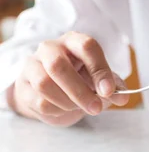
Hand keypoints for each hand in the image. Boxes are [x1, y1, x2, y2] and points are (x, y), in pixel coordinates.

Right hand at [7, 31, 128, 126]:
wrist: (52, 95)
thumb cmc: (80, 82)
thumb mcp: (100, 82)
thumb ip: (114, 88)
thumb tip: (122, 97)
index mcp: (74, 42)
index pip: (86, 46)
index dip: (99, 69)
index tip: (109, 91)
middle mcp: (50, 49)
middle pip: (58, 66)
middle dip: (80, 92)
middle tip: (96, 108)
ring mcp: (32, 66)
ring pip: (44, 84)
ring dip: (67, 102)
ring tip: (78, 107)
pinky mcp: (23, 86)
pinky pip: (39, 101)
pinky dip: (57, 110)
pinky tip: (64, 108)